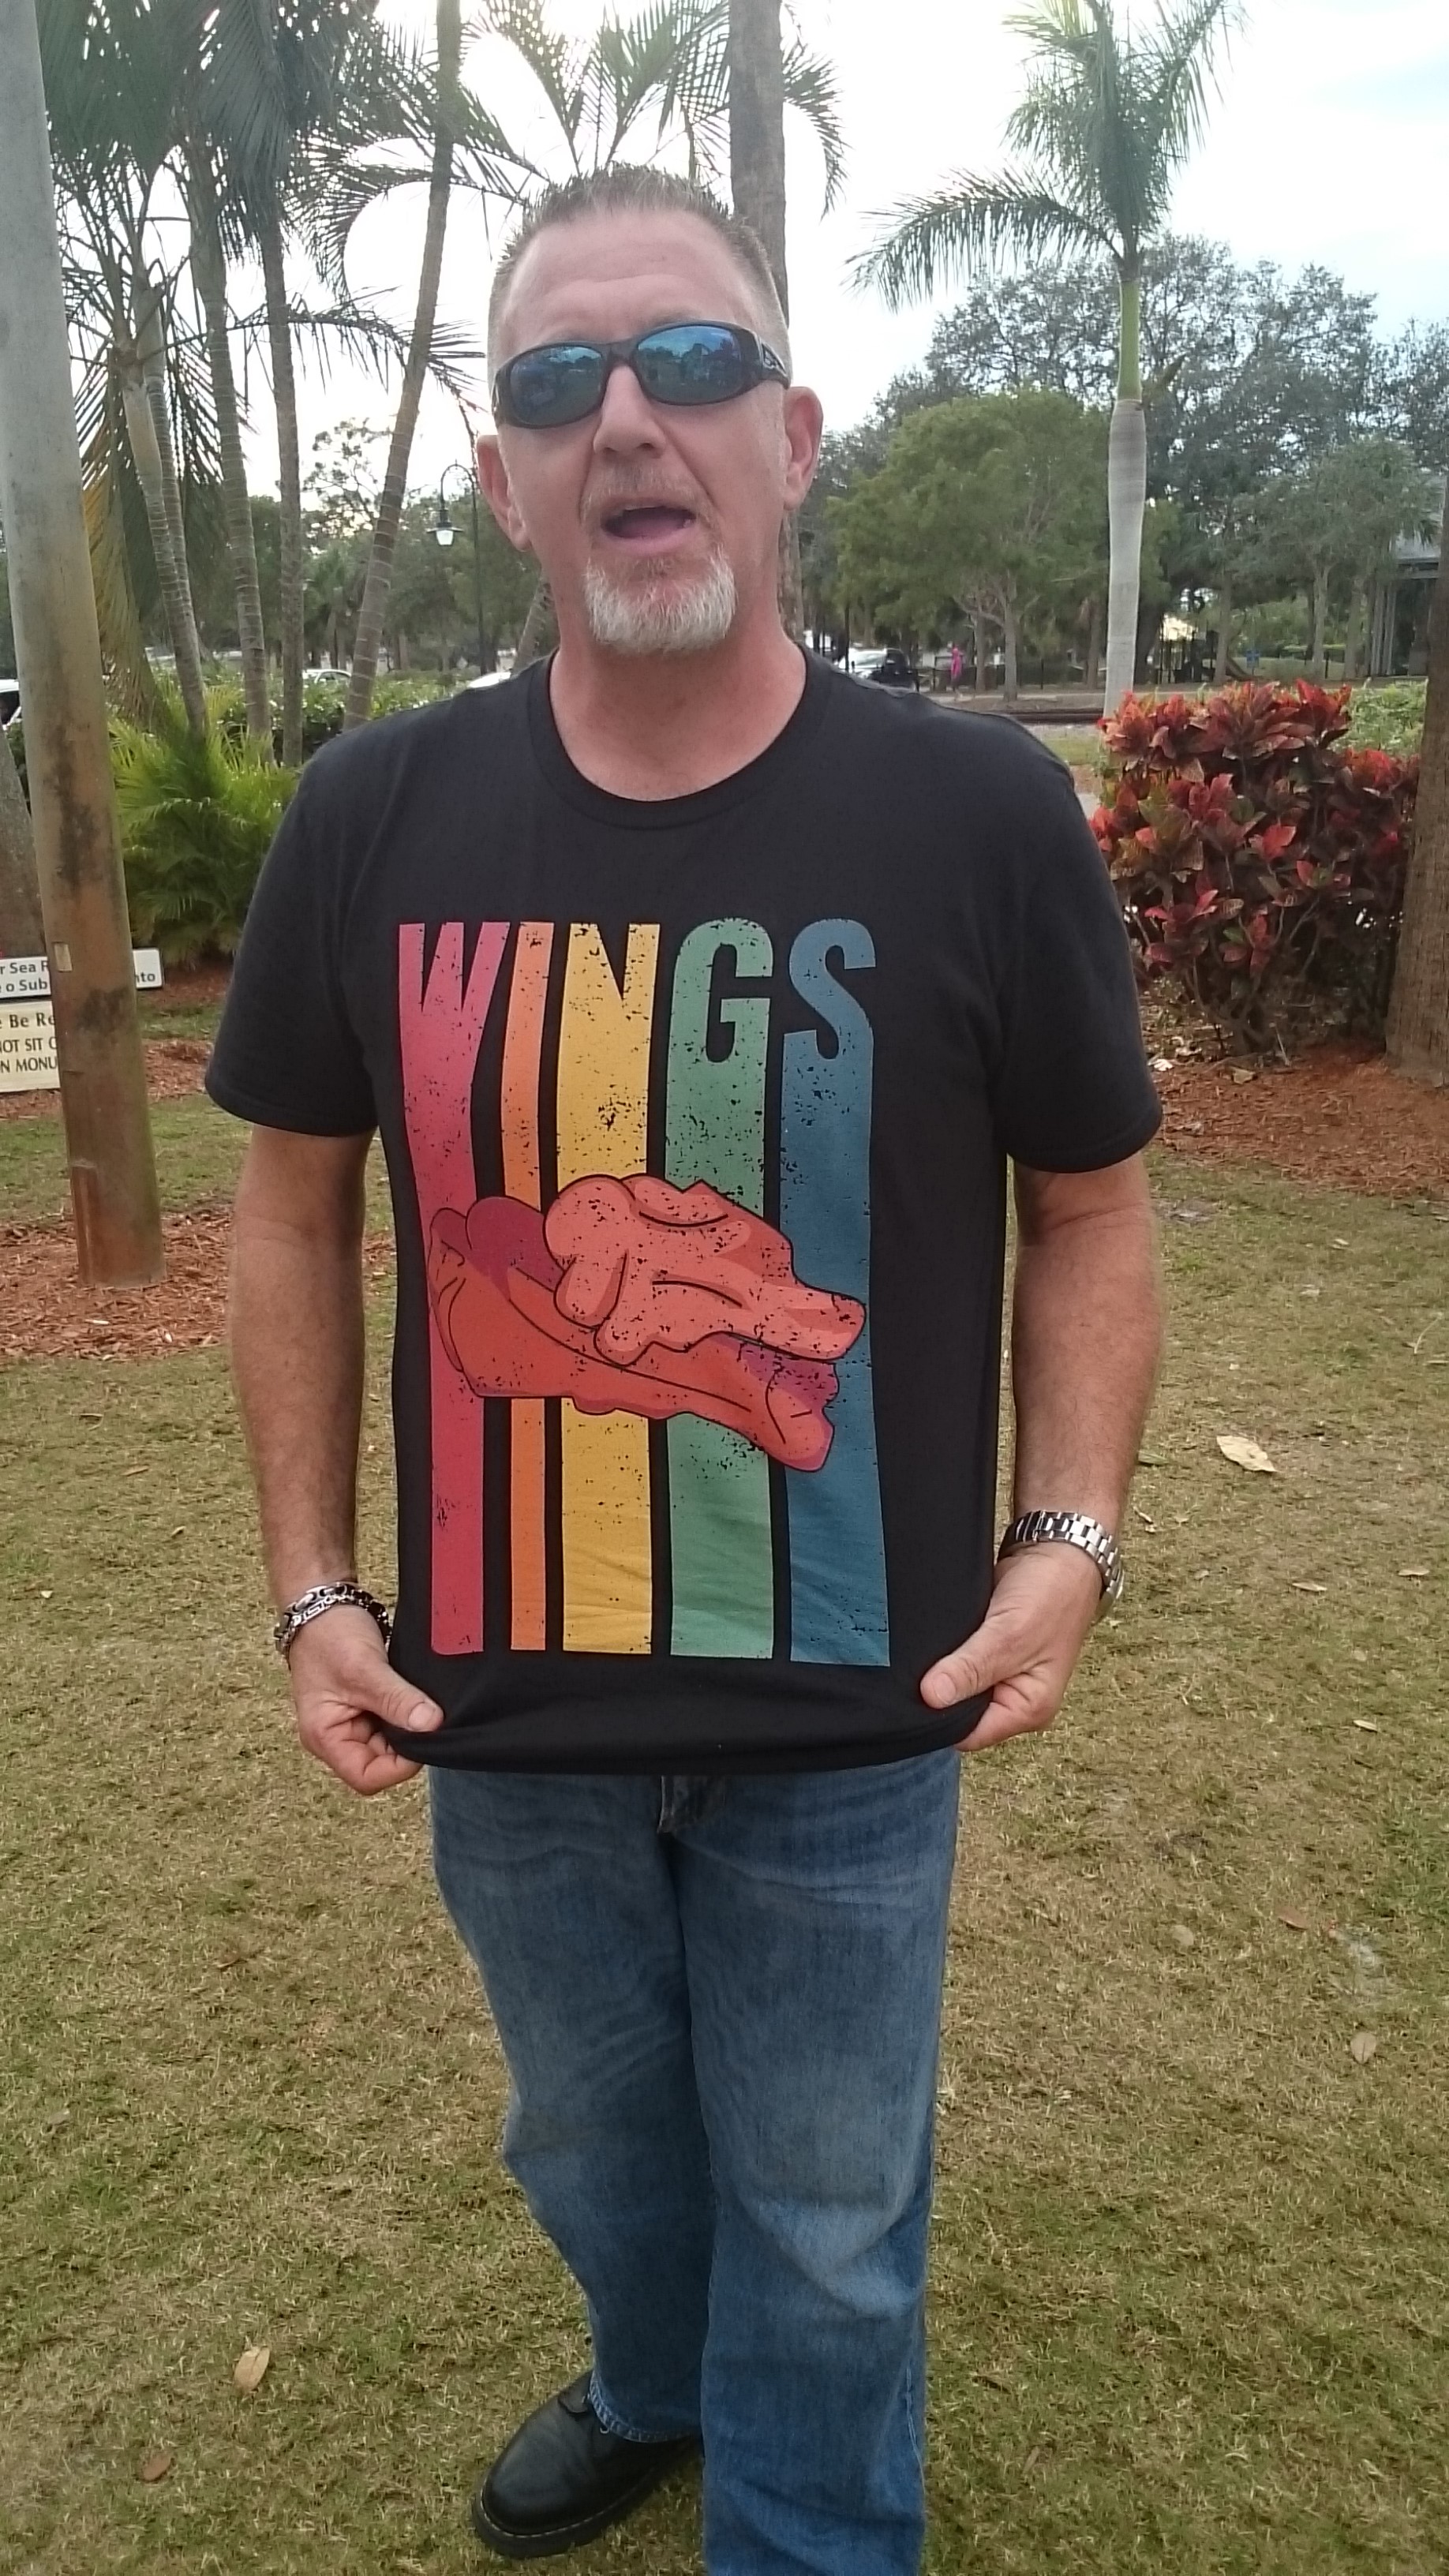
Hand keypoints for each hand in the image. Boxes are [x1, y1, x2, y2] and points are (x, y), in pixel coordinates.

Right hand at [286, 1606, 443, 1794]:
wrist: (322, 1603)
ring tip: (418, 1701)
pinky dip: (406, 1712)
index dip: (398, 1767)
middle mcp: (337, 1736)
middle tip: (426, 1714)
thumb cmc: (329, 1635)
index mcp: (325, 1738)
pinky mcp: (366, 1706)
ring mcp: (351, 1722)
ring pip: (390, 1742)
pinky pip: (392, 1721)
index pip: (366, 1777)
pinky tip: (415, 1696)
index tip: (422, 1737)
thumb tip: (432, 1726)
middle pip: (381, 1763)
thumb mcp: (365, 1669)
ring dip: (408, 1726)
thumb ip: (398, 1700)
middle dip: (406, 1743)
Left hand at [919, 1544, 1103, 1751]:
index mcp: (1029, 1708)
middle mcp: (1015, 1698)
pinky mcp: (989, 1653)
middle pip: (961, 1713)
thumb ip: (969, 1669)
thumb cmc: (1051, 1594)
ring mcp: (1002, 1676)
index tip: (915, 1695)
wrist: (1057, 1548)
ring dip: (941, 1672)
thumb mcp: (1008, 1635)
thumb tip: (931, 1698)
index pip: (970, 1734)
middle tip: (915, 1669)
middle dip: (939, 1694)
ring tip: (926, 1652)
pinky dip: (946, 1654)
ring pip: (956, 1687)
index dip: (940, 1718)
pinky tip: (934, 1642)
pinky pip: (958, 1664)